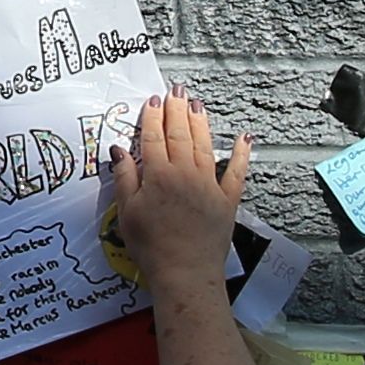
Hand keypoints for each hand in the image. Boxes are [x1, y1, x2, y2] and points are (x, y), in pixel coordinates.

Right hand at [108, 90, 253, 297]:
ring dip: (200, 122)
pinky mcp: (228, 200)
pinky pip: (237, 172)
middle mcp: (185, 174)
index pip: (154, 137)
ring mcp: (209, 185)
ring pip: (205, 145)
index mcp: (158, 176)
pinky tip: (244, 138)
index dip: (152, 117)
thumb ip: (124, 178)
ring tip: (197, 104)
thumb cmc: (151, 247)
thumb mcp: (127, 213)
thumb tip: (119, 149)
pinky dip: (242, 154)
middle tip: (176, 90)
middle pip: (180, 134)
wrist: (185, 274)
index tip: (152, 101)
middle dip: (177, 109)